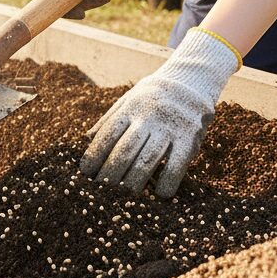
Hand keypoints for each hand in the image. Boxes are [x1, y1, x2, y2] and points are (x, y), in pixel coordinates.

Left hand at [79, 28, 239, 196]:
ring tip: (123, 196)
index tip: (86, 172)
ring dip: (133, 182)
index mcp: (131, 107)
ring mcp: (170, 126)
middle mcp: (148, 116)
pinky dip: (168, 181)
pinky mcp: (190, 137)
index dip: (95, 154)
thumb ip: (110, 119)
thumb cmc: (152, 96)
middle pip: (125, 150)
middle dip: (111, 173)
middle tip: (102, 190)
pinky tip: (160, 194)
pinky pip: (177, 164)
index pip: (108, 134)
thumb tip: (87, 139)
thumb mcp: (129, 99)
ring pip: (148, 159)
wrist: (190, 81)